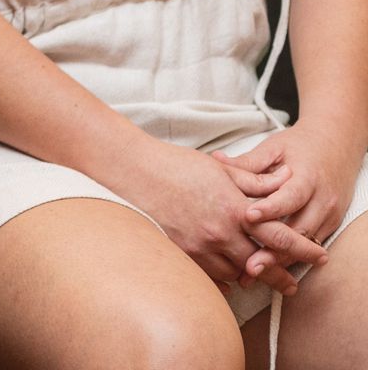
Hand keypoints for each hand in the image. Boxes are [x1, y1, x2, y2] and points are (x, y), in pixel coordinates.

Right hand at [113, 137, 324, 294]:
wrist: (132, 171)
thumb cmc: (174, 165)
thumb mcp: (220, 169)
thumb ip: (254, 181)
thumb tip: (284, 180)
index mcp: (234, 209)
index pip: (280, 236)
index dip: (303, 249)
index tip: (318, 256)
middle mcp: (219, 232)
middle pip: (262, 264)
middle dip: (280, 276)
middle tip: (291, 285)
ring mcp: (198, 246)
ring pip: (236, 274)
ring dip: (249, 275)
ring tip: (256, 275)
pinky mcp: (180, 253)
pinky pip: (210, 277)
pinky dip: (223, 280)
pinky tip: (229, 278)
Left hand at [216, 123, 359, 280]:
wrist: (336, 146)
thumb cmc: (300, 146)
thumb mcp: (274, 148)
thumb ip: (248, 161)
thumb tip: (215, 160)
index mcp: (307, 176)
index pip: (289, 196)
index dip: (270, 208)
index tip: (247, 217)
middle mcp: (322, 199)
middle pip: (299, 230)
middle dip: (274, 250)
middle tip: (249, 265)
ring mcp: (329, 214)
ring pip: (305, 244)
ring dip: (280, 260)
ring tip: (252, 273)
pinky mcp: (330, 224)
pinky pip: (310, 245)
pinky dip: (289, 258)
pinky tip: (268, 269)